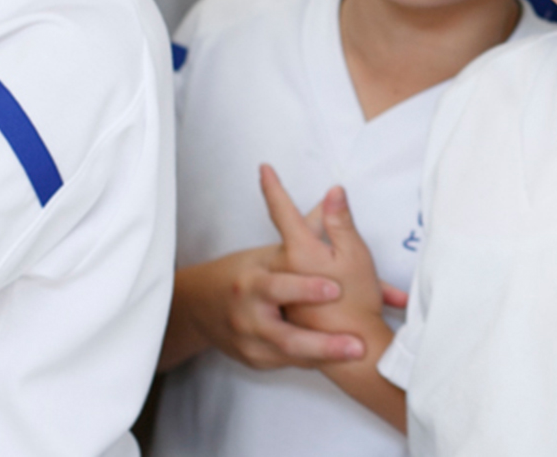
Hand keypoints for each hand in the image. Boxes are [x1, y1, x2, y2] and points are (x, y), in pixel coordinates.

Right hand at [173, 244, 364, 369]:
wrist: (201, 306)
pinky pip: (288, 363)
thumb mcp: (270, 250)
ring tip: (355, 354)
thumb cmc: (245, 272)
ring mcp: (250, 342)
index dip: (305, 288)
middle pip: (286, 336)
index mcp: (251, 283)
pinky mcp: (255, 359)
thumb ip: (305, 229)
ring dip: (324, 355)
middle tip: (355, 344)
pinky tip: (337, 359)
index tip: (334, 288)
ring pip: (291, 355)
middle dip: (321, 342)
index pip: (279, 286)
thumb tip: (335, 194)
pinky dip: (313, 360)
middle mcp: (248, 316)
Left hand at [263, 166, 388, 347]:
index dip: (273, 187)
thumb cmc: (356, 301)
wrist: (354, 352)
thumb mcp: (354, 255)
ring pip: (297, 261)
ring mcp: (284, 290)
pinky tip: (331, 289)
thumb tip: (333, 190)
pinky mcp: (289, 308)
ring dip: (315, 258)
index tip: (264, 168)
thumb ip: (340, 222)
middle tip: (309, 211)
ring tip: (336, 263)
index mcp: (297, 251)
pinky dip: (314, 280)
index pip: (282, 210)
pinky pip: (299, 284)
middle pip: (294, 235)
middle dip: (308, 225)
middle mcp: (284, 268)